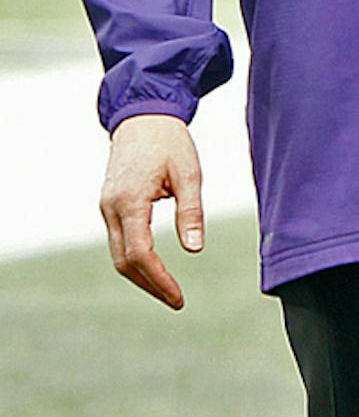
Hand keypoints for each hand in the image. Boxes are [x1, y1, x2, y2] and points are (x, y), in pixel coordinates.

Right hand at [100, 113, 203, 309]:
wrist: (143, 116)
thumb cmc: (170, 142)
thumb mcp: (189, 173)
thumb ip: (190, 212)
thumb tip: (194, 249)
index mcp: (130, 202)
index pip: (140, 254)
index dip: (159, 279)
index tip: (178, 297)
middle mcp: (111, 209)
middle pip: (124, 262)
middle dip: (149, 285)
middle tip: (175, 300)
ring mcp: (106, 208)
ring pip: (118, 254)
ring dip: (141, 275)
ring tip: (167, 290)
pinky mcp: (110, 205)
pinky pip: (118, 240)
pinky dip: (135, 258)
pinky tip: (154, 267)